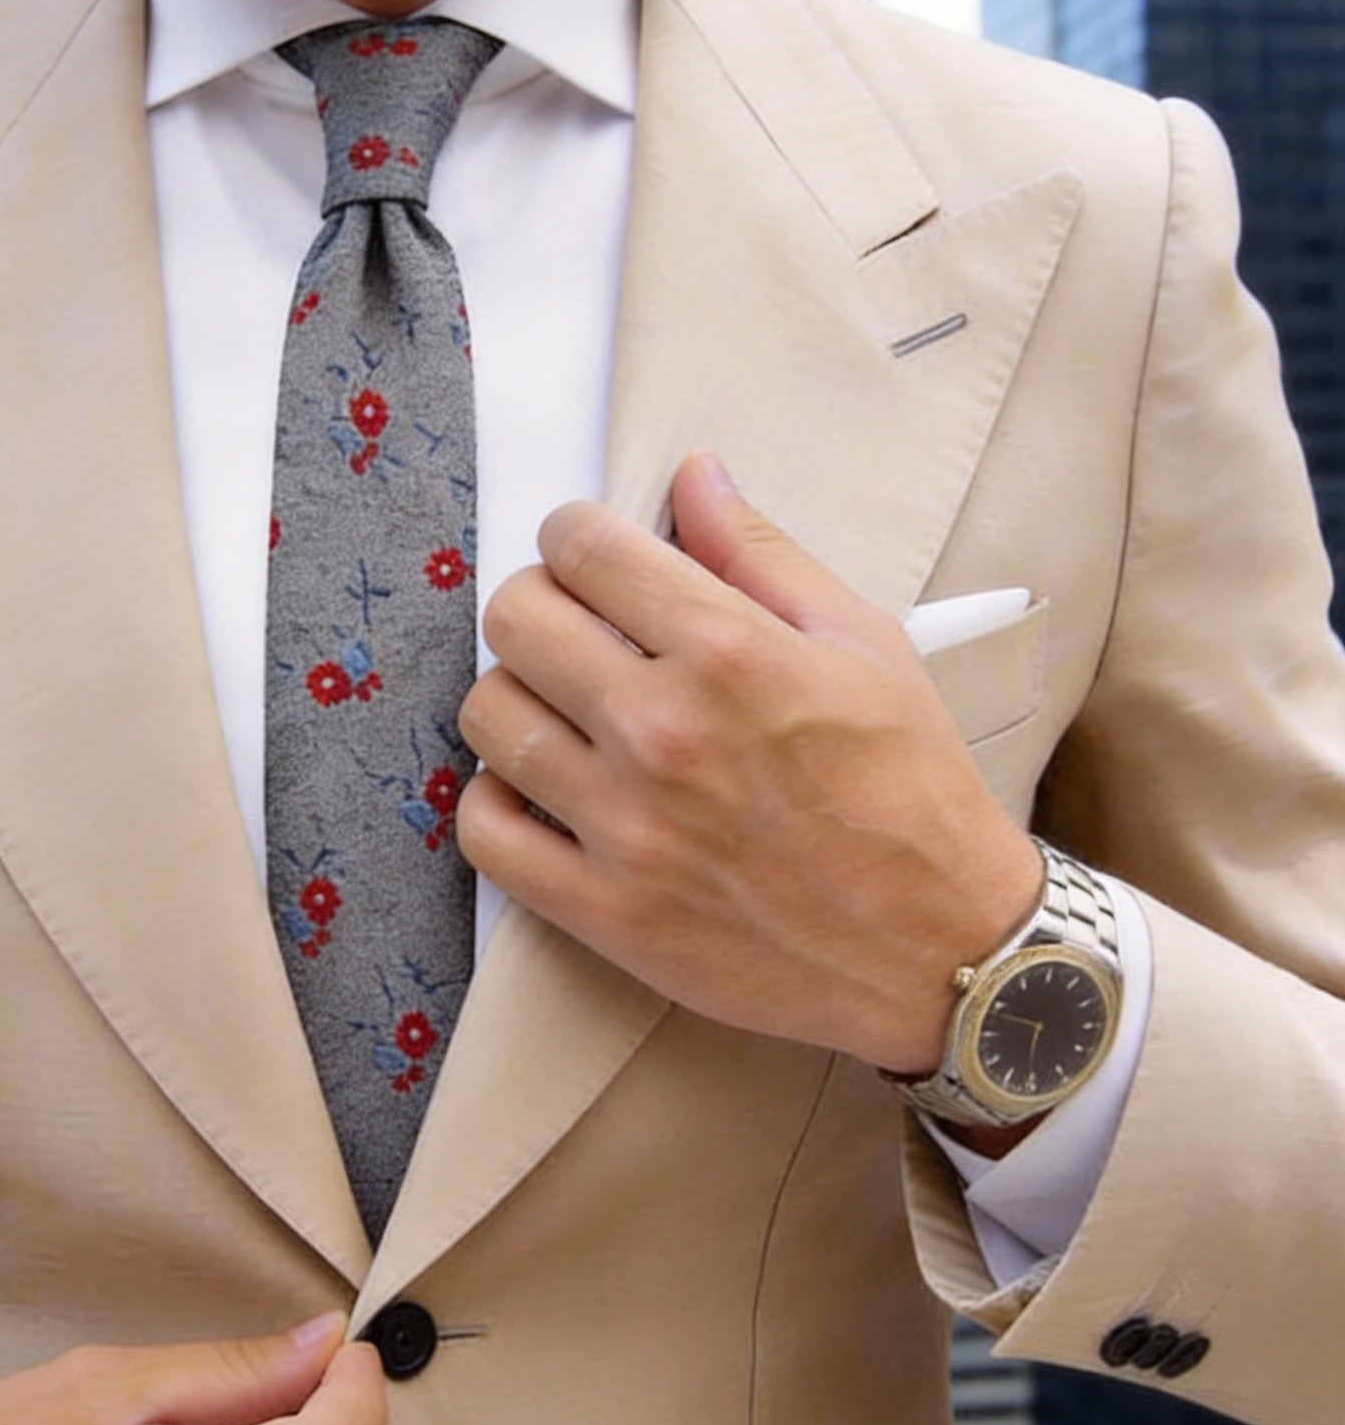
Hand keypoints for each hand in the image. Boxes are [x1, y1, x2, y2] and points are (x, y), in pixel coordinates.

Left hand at [454, 451, 1043, 1074]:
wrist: (941, 949)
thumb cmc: (911, 791)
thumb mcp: (864, 645)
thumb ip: (763, 555)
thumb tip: (692, 475)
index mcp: (729, 654)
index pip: (583, 547)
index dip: (574, 536)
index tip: (590, 556)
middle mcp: (662, 732)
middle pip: (514, 620)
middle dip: (538, 604)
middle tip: (574, 631)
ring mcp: (625, 827)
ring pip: (487, 716)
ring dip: (514, 698)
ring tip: (561, 713)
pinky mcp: (603, 910)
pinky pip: (484, 831)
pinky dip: (496, 802)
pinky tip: (542, 792)